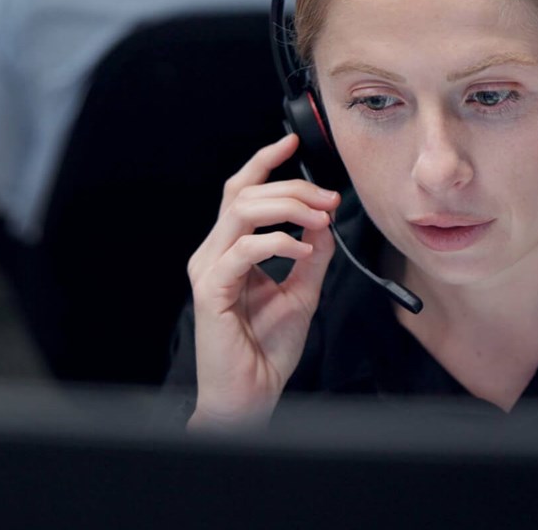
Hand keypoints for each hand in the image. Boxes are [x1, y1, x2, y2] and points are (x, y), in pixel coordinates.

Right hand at [184, 134, 338, 430]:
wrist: (249, 395)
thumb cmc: (265, 350)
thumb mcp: (302, 292)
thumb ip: (312, 255)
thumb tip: (324, 221)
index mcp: (230, 251)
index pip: (241, 192)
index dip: (263, 162)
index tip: (292, 143)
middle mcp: (214, 255)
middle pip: (244, 194)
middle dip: (291, 186)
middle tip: (329, 197)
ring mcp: (209, 271)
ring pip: (240, 212)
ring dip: (286, 206)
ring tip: (319, 217)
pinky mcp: (211, 292)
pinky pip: (243, 251)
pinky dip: (278, 242)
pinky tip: (303, 250)